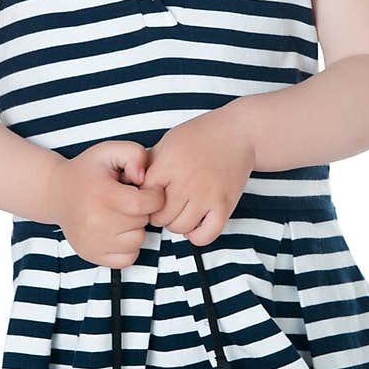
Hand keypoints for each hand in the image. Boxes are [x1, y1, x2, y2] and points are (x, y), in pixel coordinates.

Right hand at [49, 140, 164, 266]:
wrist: (57, 193)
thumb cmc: (89, 171)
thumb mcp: (110, 151)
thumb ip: (135, 154)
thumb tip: (144, 177)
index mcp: (101, 194)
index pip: (144, 204)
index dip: (154, 196)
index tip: (147, 190)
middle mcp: (95, 221)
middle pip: (142, 222)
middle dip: (142, 210)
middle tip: (127, 200)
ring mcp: (93, 241)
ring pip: (137, 241)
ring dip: (135, 228)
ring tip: (121, 214)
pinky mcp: (93, 255)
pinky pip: (128, 257)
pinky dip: (128, 246)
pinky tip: (117, 230)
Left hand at [140, 109, 255, 244]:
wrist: (238, 132)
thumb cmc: (200, 135)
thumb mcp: (168, 142)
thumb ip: (149, 163)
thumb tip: (130, 183)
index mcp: (168, 166)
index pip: (143, 197)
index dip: (143, 199)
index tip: (151, 196)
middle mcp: (186, 182)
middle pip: (159, 216)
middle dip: (158, 214)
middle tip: (165, 206)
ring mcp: (207, 195)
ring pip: (179, 227)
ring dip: (176, 224)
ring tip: (180, 212)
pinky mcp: (224, 205)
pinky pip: (205, 235)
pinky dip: (197, 235)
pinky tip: (196, 223)